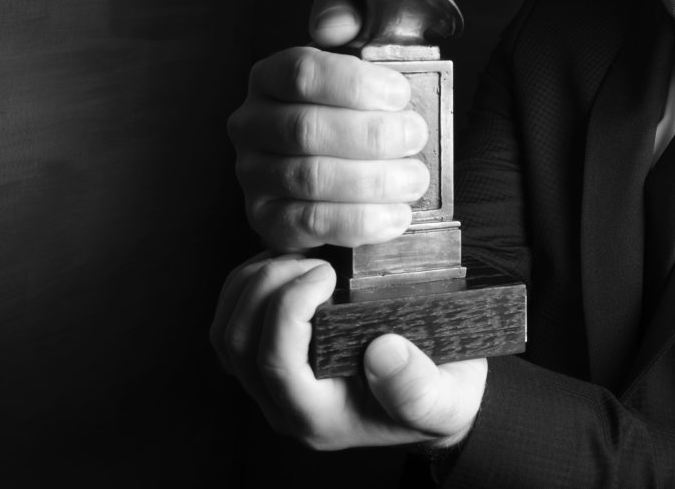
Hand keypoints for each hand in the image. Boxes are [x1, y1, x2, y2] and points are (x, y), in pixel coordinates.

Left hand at [210, 253, 486, 449]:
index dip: (288, 311)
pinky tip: (291, 262)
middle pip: (239, 344)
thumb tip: (381, 352)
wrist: (431, 396)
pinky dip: (250, 282)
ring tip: (302, 256)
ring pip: (226, 330)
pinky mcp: (266, 355)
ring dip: (253, 281)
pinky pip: (232, 319)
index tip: (328, 273)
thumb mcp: (448, 400)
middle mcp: (284, 405)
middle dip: (267, 286)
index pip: (276, 366)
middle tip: (315, 257)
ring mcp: (268, 382)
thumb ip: (419, 389)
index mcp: (321, 418)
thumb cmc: (439, 394)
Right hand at [227, 0, 430, 250]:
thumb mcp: (358, 51)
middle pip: (306, 130)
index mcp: (271, 76)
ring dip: (371, 182)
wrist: (349, 163)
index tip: (401, 94)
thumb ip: (350, 20)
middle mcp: (251, 124)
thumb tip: (332, 24)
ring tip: (414, 179)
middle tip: (416, 137)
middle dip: (371, 136)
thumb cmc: (356, 104)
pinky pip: (309, 225)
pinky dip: (358, 222)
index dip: (355, 84)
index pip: (302, 73)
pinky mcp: (268, 219)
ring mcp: (254, 174)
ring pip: (309, 180)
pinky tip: (396, 215)